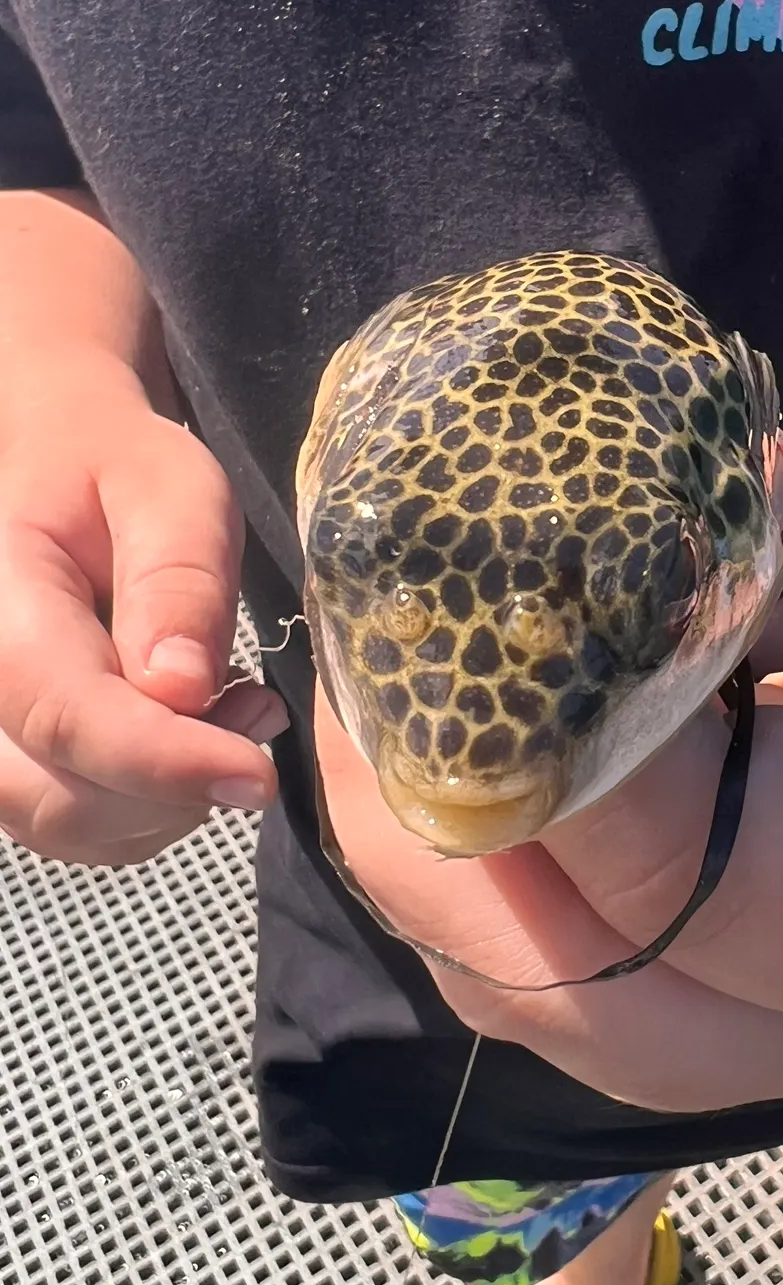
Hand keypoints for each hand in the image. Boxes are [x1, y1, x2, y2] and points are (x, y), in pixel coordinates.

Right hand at [0, 355, 285, 865]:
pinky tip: (198, 737)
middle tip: (256, 708)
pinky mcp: (10, 754)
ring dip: (171, 800)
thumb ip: (178, 584)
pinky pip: (75, 819)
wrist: (58, 460)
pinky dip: (150, 803)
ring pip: (68, 824)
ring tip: (235, 712)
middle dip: (178, 782)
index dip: (166, 762)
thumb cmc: (117, 466)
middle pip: (61, 797)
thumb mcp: (172, 491)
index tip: (256, 775)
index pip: (67, 715)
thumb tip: (181, 690)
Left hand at [317, 415, 782, 1111]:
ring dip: (441, 862)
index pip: (742, 884)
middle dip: (452, 829)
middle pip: (606, 995)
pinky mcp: (759, 1015)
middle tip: (366, 657)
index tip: (468, 621)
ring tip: (382, 696)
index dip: (586, 767)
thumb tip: (657, 546)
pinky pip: (574, 990)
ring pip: (561, 1013)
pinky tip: (461, 760)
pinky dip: (486, 886)